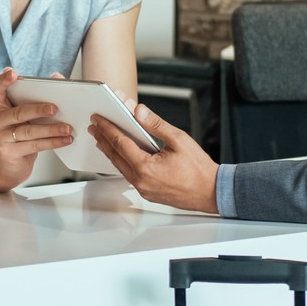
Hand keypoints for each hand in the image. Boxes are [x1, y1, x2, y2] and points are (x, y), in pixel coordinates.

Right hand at [0, 67, 71, 192]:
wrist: (9, 166)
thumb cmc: (19, 135)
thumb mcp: (25, 116)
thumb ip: (36, 97)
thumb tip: (56, 77)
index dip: (2, 81)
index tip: (13, 73)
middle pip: (18, 112)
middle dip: (38, 109)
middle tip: (55, 108)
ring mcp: (0, 138)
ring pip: (28, 131)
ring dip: (51, 129)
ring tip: (67, 128)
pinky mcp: (9, 153)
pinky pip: (34, 146)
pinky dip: (52, 142)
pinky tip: (65, 140)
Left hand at [90, 99, 219, 213]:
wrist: (212, 192)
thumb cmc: (199, 170)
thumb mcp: (179, 140)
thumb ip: (156, 125)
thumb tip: (139, 112)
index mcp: (145, 167)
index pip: (119, 143)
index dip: (107, 128)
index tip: (98, 119)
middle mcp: (141, 181)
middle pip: (115, 156)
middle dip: (103, 139)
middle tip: (95, 127)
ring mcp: (143, 189)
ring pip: (120, 167)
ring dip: (111, 152)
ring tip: (103, 139)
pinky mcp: (148, 193)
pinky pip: (129, 175)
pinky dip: (122, 163)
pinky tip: (122, 155)